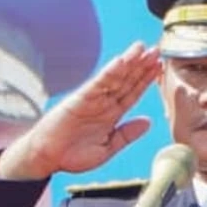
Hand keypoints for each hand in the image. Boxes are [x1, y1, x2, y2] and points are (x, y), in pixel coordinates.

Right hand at [0, 42, 160, 180]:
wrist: (47, 158)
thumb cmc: (73, 155)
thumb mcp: (107, 148)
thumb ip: (127, 135)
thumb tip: (148, 122)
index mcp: (112, 115)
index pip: (133, 93)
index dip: (146, 80)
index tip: (159, 67)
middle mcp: (104, 103)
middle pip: (126, 80)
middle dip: (141, 66)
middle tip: (156, 50)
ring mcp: (92, 99)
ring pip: (114, 78)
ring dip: (128, 63)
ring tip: (142, 48)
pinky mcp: (80, 99)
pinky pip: (97, 84)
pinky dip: (109, 72)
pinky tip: (120, 61)